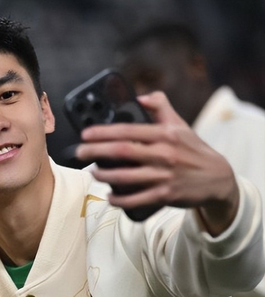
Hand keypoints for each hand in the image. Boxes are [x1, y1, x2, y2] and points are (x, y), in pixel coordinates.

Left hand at [76, 91, 238, 235]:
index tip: (85, 134)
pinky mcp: (165, 195)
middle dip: (95, 152)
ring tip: (93, 172)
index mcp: (165, 135)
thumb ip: (160, 106)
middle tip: (79, 153)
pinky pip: (136, 199)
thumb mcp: (180, 124)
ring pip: (125, 176)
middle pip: (122, 151)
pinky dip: (120, 199)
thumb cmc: (193, 149)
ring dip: (104, 175)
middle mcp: (164, 154)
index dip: (103, 132)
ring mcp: (164, 176)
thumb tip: (139, 97)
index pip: (128, 130)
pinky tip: (110, 195)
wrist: (218, 178)